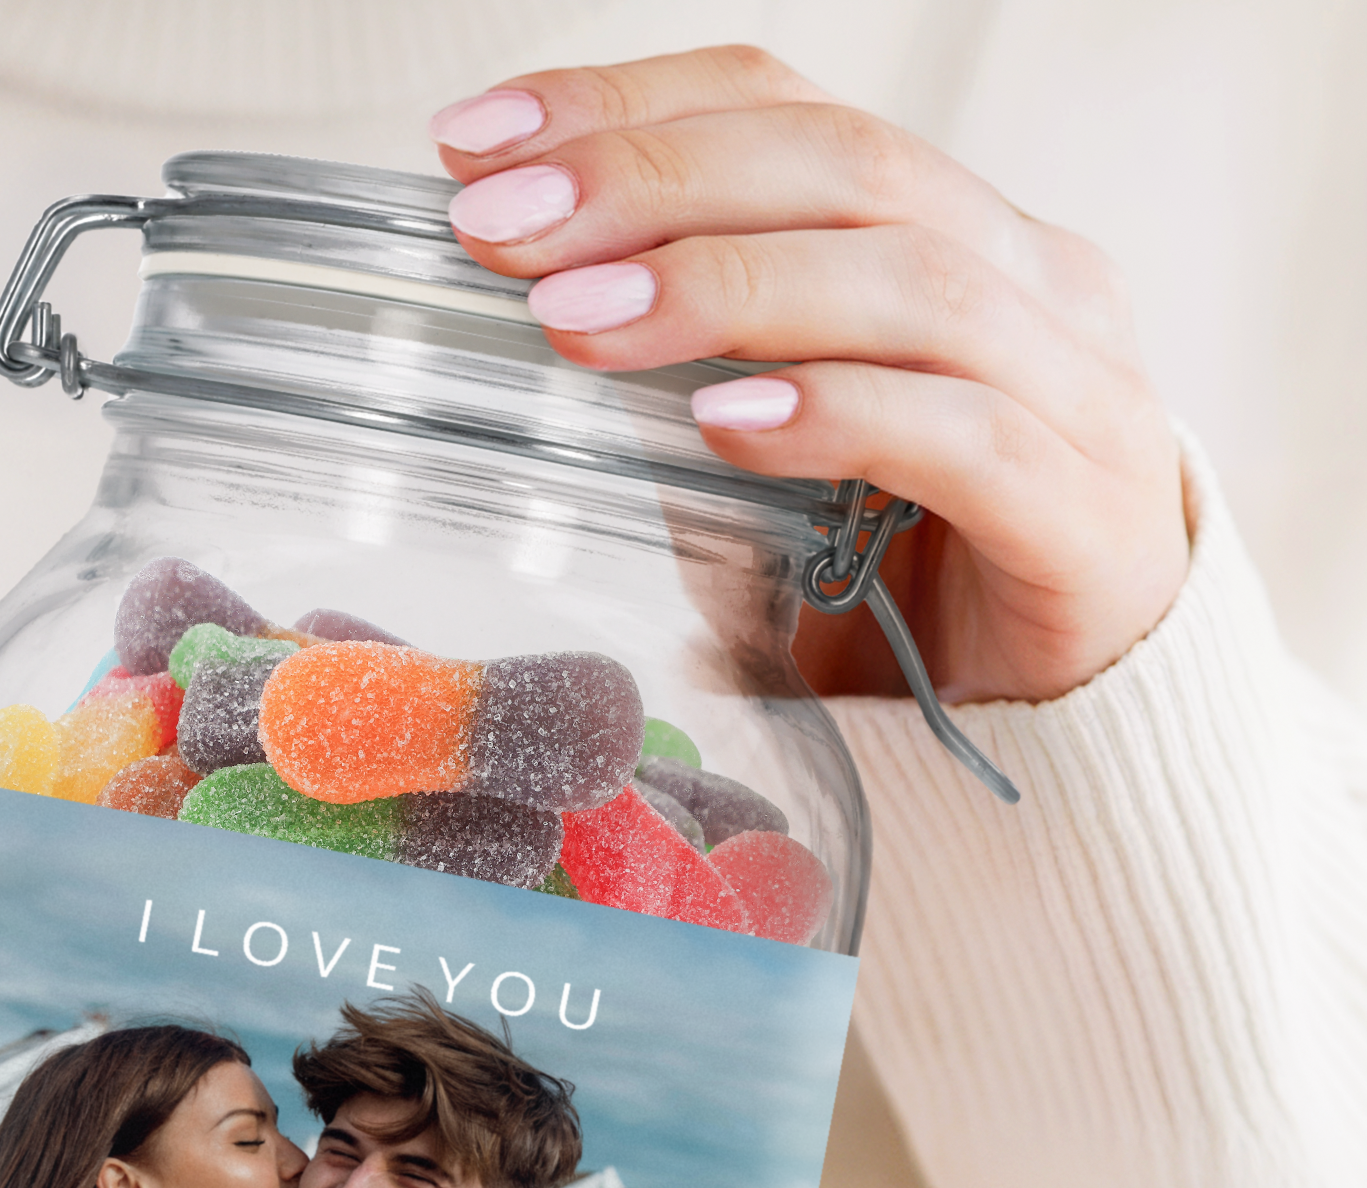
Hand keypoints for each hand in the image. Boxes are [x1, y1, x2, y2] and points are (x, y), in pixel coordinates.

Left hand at [432, 46, 1189, 705]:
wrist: (1065, 713)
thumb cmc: (904, 571)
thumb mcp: (774, 453)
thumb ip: (689, 380)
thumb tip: (531, 320)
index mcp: (950, 231)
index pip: (786, 109)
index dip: (628, 106)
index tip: (474, 143)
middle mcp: (1028, 279)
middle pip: (843, 165)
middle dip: (650, 181)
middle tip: (500, 227)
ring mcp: (1077, 389)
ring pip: (905, 281)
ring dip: (722, 289)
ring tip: (575, 323)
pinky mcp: (1084, 514)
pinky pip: (963, 434)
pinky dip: (836, 416)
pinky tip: (723, 426)